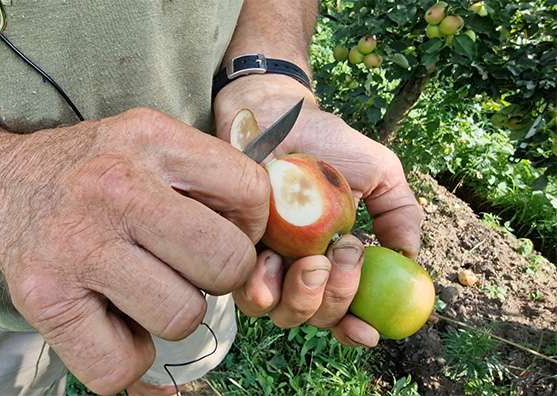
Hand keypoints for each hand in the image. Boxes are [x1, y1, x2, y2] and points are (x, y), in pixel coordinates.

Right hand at [0, 108, 269, 393]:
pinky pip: (123, 364)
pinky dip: (129, 357)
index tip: (221, 231)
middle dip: (220, 277)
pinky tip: (113, 321)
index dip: (250, 226)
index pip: (251, 194)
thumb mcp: (149, 143)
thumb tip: (272, 241)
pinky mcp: (45, 298)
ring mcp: (78, 246)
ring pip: (182, 317)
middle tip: (186, 267)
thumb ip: (208, 178)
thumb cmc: (89, 172)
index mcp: (151, 139)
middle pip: (224, 264)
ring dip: (173, 315)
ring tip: (140, 289)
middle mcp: (116, 188)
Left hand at [214, 75, 423, 346]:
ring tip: (309, 261)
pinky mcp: (230, 248)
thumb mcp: (377, 171)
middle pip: (313, 316)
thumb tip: (410, 256)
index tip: (368, 331)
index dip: (354, 330)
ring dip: (300, 297)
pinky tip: (270, 256)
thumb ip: (398, 211)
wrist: (276, 114)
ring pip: (276, 311)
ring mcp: (261, 260)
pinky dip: (260, 285)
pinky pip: (241, 288)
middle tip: (343, 255)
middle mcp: (295, 267)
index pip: (342, 311)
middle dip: (334, 299)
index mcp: (330, 258)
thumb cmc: (326, 143)